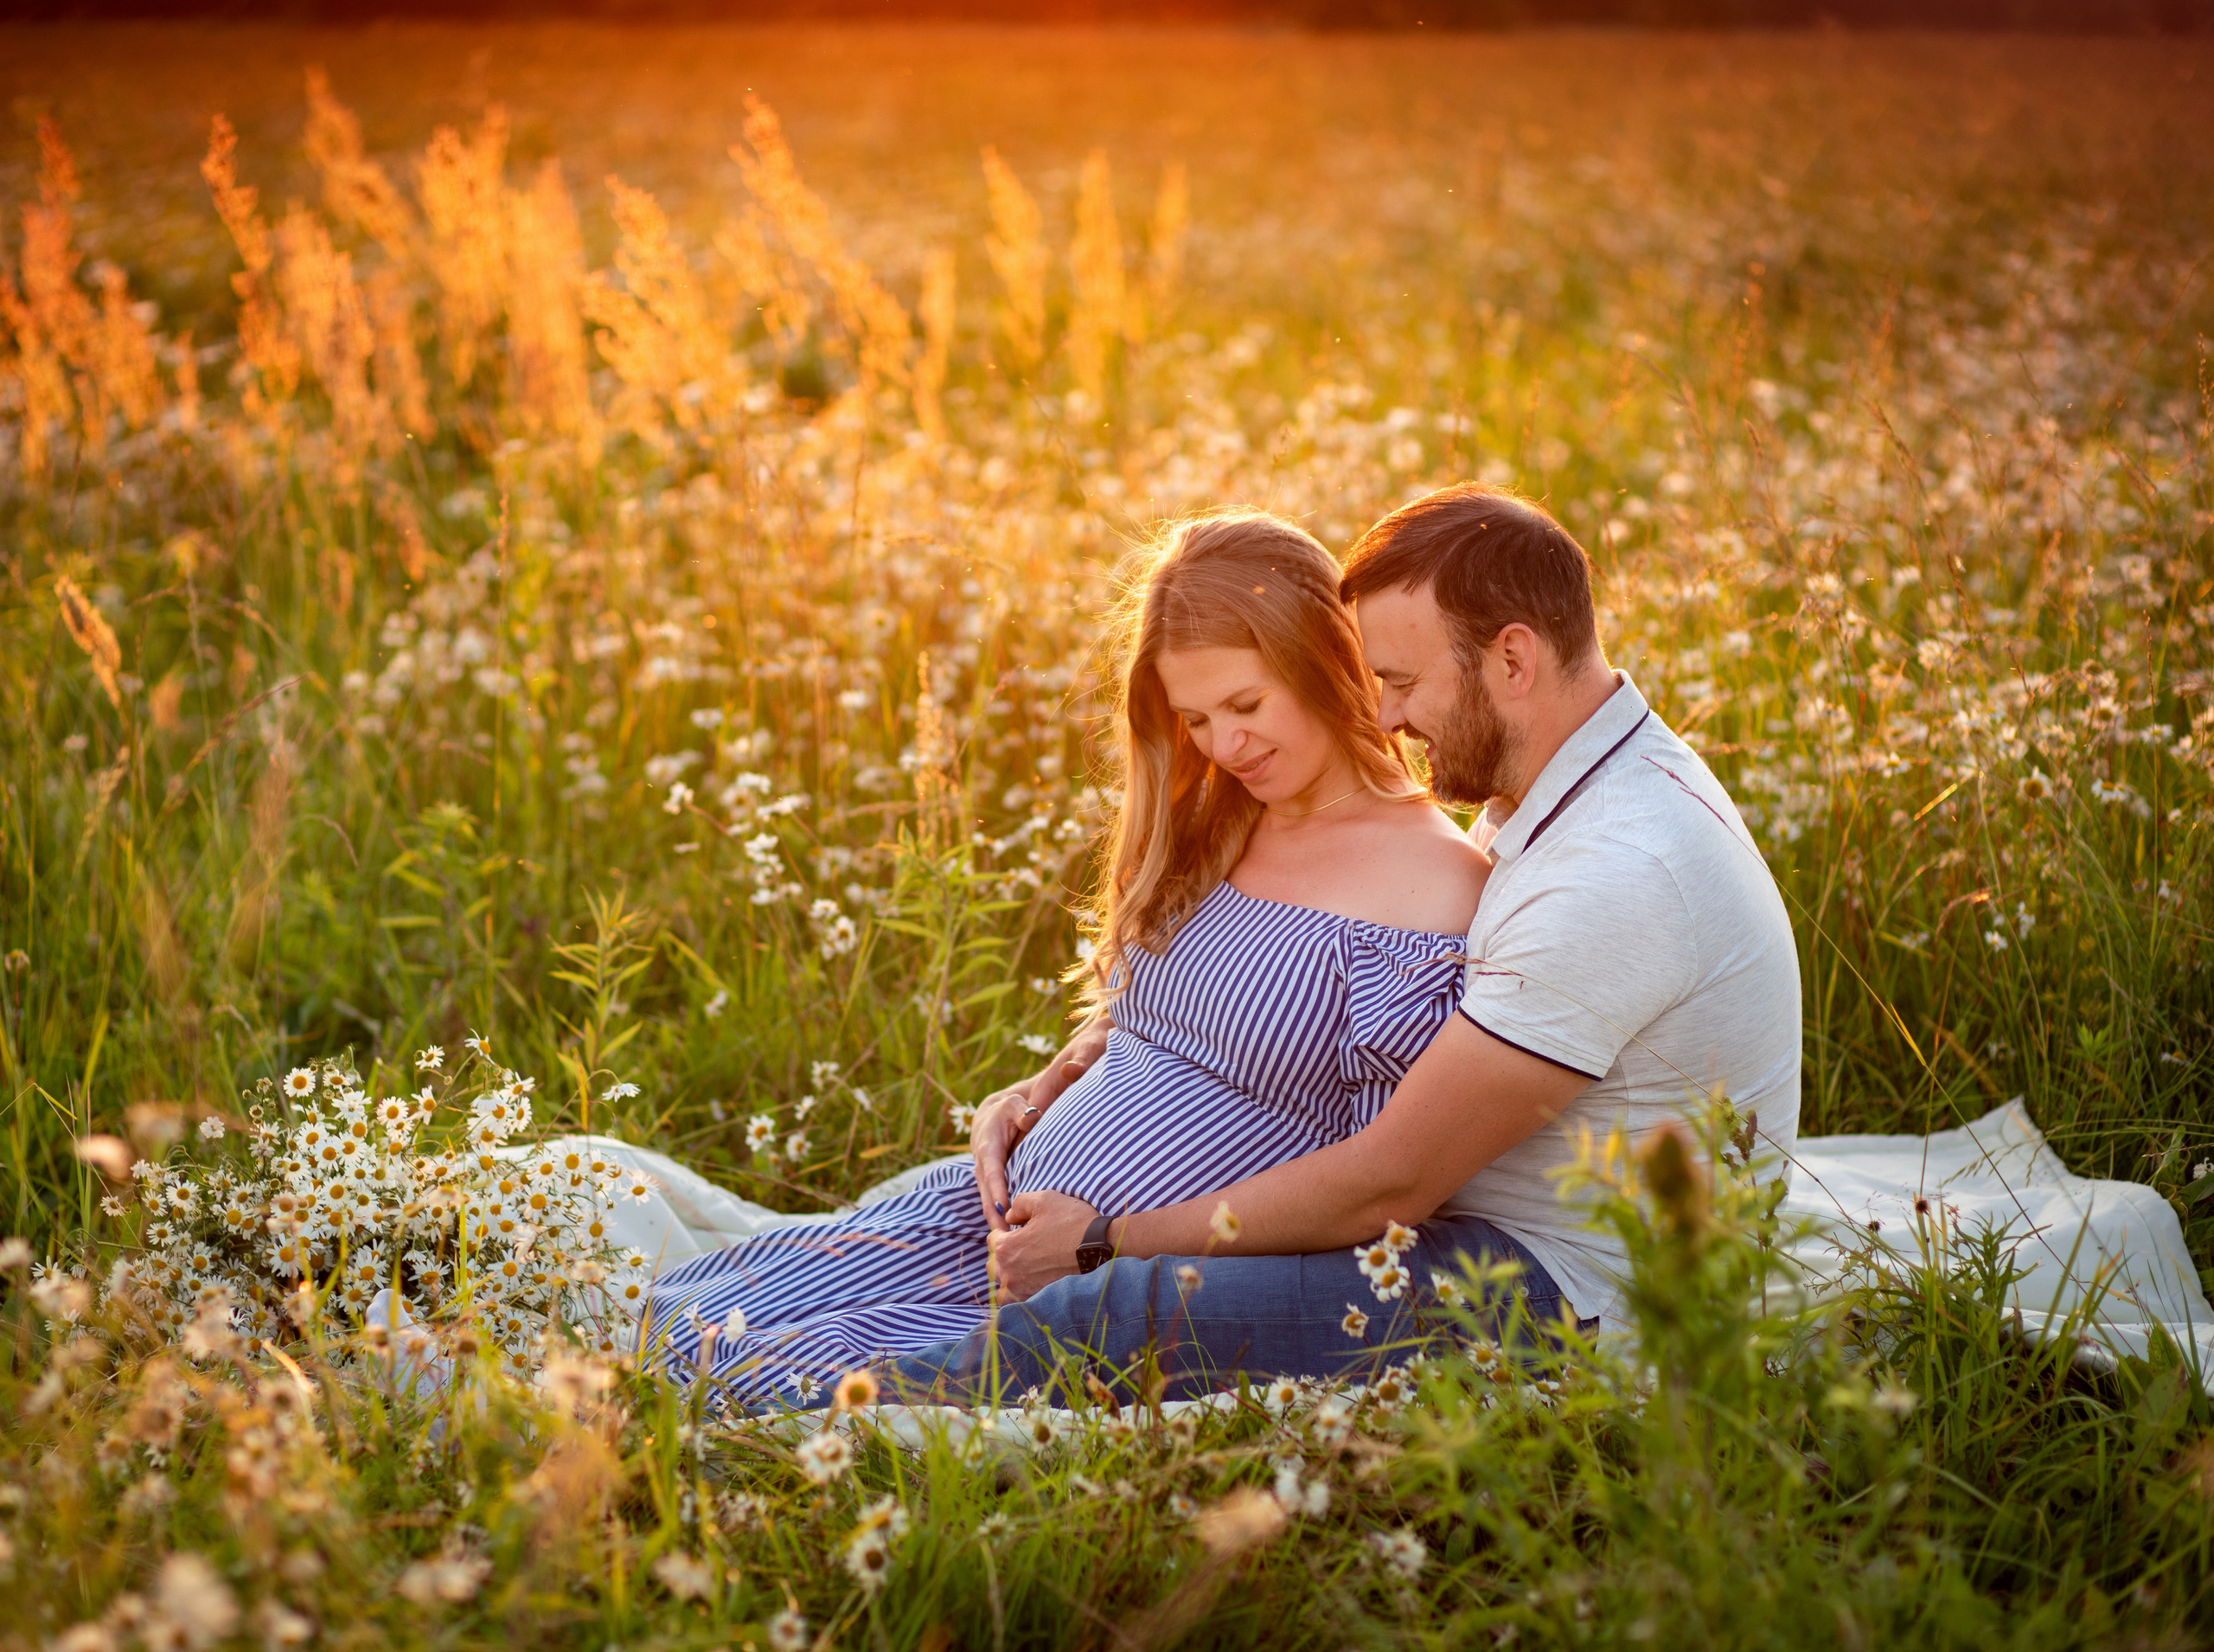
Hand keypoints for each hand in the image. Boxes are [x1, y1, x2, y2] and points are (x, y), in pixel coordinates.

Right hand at [969, 1018, 1109, 1232]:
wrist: (999, 1109)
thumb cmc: (1012, 1105)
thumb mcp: (1017, 1102)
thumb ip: (1024, 1109)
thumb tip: (1030, 1116)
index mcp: (987, 1144)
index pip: (991, 1170)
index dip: (997, 1190)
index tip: (1004, 1210)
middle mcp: (982, 1162)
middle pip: (986, 1193)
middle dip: (993, 1217)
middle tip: (1004, 1240)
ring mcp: (985, 1174)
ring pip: (988, 1202)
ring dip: (995, 1223)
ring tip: (1006, 1247)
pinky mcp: (992, 1182)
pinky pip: (994, 1201)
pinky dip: (999, 1219)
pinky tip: (1010, 1237)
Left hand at [987, 1190, 1099, 1302]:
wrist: (1100, 1249)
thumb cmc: (1072, 1222)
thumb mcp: (1044, 1199)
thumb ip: (1019, 1204)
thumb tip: (1009, 1215)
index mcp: (1006, 1248)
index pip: (992, 1239)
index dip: (1004, 1231)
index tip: (1019, 1229)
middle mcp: (1009, 1273)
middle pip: (993, 1264)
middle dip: (1003, 1255)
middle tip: (1023, 1247)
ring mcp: (1022, 1291)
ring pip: (1002, 1289)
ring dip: (1008, 1279)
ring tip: (1024, 1269)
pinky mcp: (1037, 1301)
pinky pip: (1017, 1303)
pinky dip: (1019, 1296)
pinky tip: (1032, 1285)